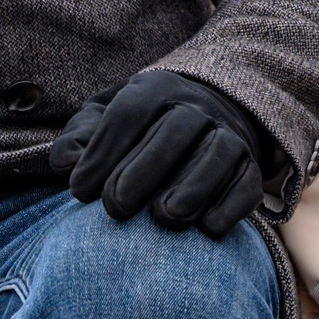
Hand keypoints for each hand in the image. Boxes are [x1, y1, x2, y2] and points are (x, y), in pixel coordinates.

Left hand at [49, 69, 271, 237]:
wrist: (200, 119)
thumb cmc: (136, 131)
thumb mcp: (100, 120)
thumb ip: (76, 139)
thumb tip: (69, 162)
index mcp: (155, 89)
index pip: (130, 112)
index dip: (102, 153)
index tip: (80, 193)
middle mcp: (196, 106)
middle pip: (175, 130)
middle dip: (143, 172)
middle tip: (116, 209)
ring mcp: (228, 134)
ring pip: (218, 154)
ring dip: (192, 187)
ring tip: (163, 218)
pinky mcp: (249, 167)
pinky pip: (247, 184)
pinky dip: (230, 207)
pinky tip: (205, 229)